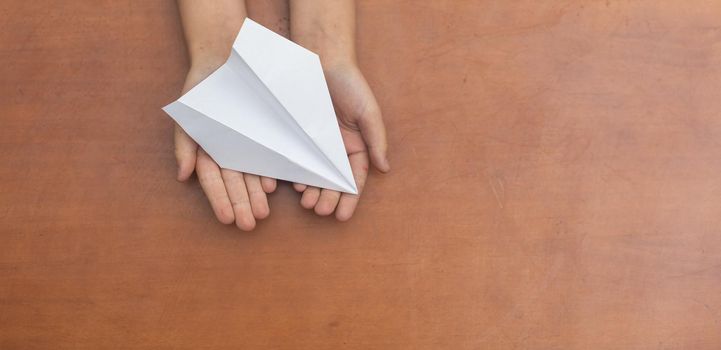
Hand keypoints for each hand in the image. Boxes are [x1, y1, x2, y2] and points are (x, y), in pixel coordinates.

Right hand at [174, 66, 277, 230]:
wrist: (226, 58)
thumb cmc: (202, 90)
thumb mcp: (188, 114)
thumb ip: (184, 145)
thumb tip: (183, 175)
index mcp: (208, 152)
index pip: (213, 181)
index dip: (220, 200)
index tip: (226, 219)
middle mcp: (228, 153)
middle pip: (235, 183)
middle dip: (241, 204)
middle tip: (249, 224)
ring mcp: (247, 145)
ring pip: (251, 175)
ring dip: (256, 195)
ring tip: (262, 214)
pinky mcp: (265, 137)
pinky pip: (268, 157)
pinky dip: (270, 171)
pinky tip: (274, 187)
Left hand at [292, 62, 389, 220]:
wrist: (322, 60)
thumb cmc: (351, 85)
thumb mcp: (369, 113)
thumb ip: (376, 140)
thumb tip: (385, 168)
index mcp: (356, 148)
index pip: (354, 180)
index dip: (349, 199)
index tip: (342, 216)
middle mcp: (336, 151)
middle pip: (333, 183)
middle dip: (328, 199)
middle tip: (320, 211)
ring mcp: (316, 146)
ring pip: (315, 176)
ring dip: (313, 192)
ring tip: (308, 203)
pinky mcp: (298, 138)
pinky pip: (298, 160)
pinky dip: (297, 174)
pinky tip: (295, 183)